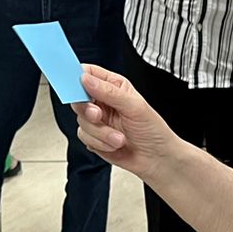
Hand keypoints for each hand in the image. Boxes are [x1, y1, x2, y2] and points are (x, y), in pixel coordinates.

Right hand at [75, 63, 180, 181]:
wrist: (156, 159)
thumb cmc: (153, 130)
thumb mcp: (134, 106)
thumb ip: (109, 92)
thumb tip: (86, 80)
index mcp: (113, 86)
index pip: (88, 73)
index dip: (77, 76)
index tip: (75, 85)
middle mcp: (103, 101)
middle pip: (78, 98)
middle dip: (87, 110)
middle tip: (98, 115)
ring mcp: (97, 120)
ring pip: (81, 121)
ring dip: (100, 132)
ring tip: (119, 137)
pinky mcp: (94, 137)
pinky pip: (84, 137)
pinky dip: (100, 142)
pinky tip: (115, 144)